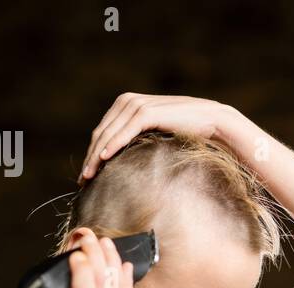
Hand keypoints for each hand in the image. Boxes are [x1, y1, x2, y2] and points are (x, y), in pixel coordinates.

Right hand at [49, 230, 138, 287]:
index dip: (81, 264)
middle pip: (102, 278)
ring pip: (117, 283)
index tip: (74, 251)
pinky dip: (124, 277)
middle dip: (94, 252)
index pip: (84, 287)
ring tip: (104, 242)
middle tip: (87, 236)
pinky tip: (122, 263)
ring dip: (110, 258)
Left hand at [78, 93, 237, 183]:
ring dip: (96, 156)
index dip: (91, 153)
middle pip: (101, 133)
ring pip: (108, 134)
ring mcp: (136, 105)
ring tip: (89, 176)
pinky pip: (123, 132)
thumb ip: (136, 134)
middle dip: (90, 157)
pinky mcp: (146, 112)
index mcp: (126, 103)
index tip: (86, 174)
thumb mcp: (154, 130)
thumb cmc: (185, 129)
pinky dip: (112, 146)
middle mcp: (127, 101)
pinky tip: (104, 159)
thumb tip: (119, 157)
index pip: (102, 131)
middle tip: (83, 180)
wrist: (210, 120)